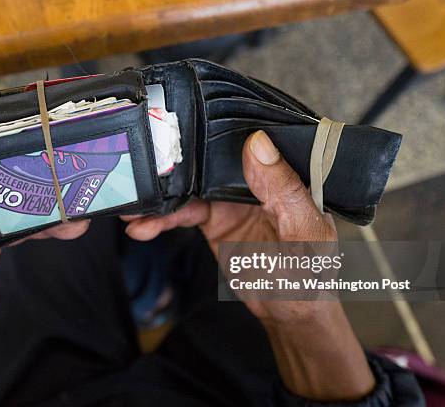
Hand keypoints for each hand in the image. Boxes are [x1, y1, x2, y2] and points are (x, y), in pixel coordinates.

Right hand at [124, 130, 374, 400]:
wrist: (290, 312)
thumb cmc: (311, 275)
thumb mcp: (305, 233)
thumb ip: (284, 190)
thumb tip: (258, 144)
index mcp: (283, 173)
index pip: (248, 141)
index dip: (213, 133)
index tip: (177, 135)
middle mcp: (255, 180)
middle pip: (209, 162)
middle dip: (173, 167)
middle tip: (141, 172)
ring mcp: (231, 200)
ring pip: (189, 188)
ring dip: (159, 198)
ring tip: (133, 211)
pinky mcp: (214, 221)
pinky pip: (182, 213)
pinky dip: (160, 220)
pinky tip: (143, 228)